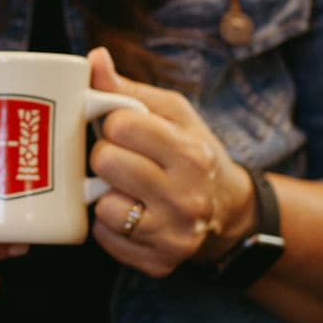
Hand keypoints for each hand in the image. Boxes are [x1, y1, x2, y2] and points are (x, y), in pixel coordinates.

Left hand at [84, 47, 251, 278]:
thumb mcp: (173, 114)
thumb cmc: (192, 153)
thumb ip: (128, 89)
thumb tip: (93, 59)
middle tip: (121, 160)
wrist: (228, 212)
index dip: (113, 123)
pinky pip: (105, 239)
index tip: (125, 130)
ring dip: (104, 195)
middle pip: (105, 162)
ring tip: (125, 189)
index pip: (120, 124)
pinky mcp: (159, 263)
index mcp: (191, 154)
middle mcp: (186, 198)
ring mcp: (173, 236)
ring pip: (101, 207)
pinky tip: (128, 214)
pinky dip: (108, 226)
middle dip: (105, 156)